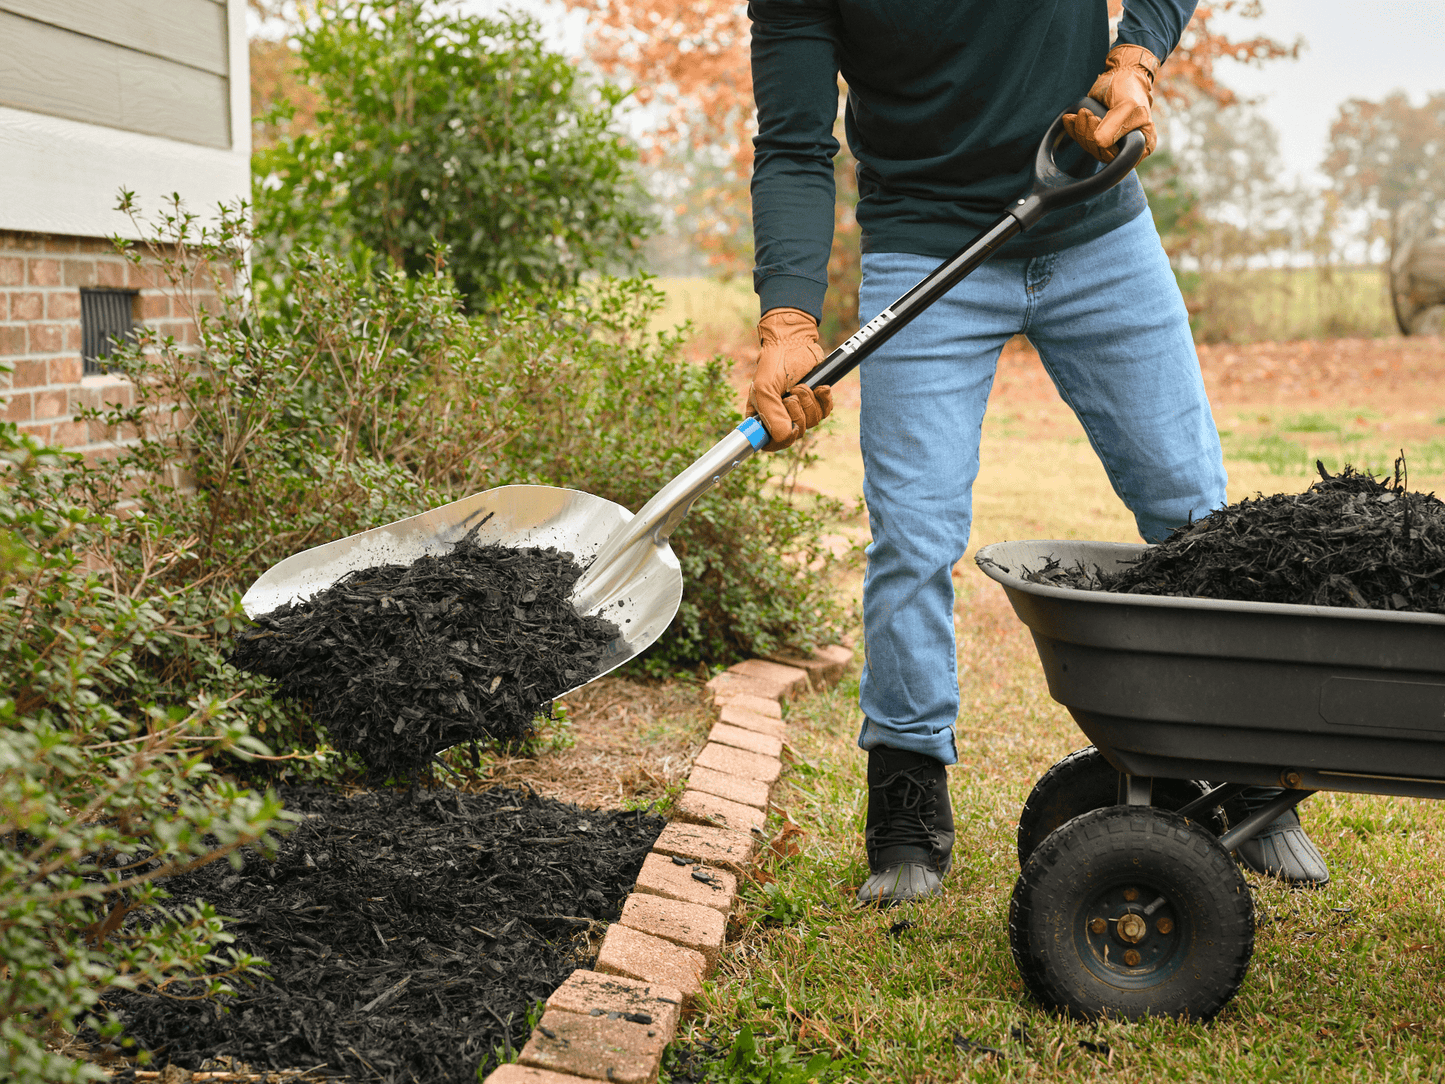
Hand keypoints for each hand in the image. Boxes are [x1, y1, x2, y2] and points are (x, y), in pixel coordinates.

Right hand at [747, 307, 833, 451]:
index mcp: (762, 417)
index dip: (781, 440)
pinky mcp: (816, 402)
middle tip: (790, 395)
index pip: (770, 443)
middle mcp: (780, 416)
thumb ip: (772, 415)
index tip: (788, 429)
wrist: (793, 342)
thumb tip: (785, 437)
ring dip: (809, 401)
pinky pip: (825, 412)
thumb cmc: (773, 364)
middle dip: (797, 412)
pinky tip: (819, 387)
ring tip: (800, 386)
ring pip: (812, 422)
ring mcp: (799, 410)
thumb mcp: (766, 389)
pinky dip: (824, 398)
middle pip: (795, 433)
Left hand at [1063, 44, 1159, 162]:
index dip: (1103, 144)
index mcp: (1142, 145)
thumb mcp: (1127, 105)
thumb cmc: (1130, 88)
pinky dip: (1073, 128)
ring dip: (1081, 129)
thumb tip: (1098, 143)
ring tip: (1083, 112)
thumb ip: (1115, 125)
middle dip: (1089, 134)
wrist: (1121, 73)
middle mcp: (1126, 146)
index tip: (1096, 120)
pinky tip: (1070, 118)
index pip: (1118, 157)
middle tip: (1088, 114)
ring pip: (1090, 146)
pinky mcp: (1097, 134)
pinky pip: (1082, 139)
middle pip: (1101, 153)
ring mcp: (1111, 142)